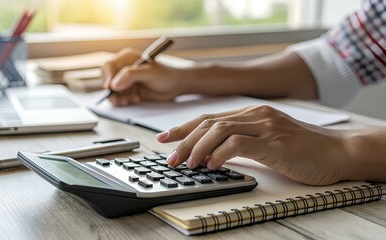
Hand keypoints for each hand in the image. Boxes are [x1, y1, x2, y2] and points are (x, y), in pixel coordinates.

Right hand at [102, 48, 183, 105]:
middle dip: (114, 91)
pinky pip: (118, 96)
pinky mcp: (128, 89)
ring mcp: (125, 79)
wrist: (175, 85)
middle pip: (107, 79)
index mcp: (127, 57)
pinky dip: (124, 100)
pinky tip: (135, 99)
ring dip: (119, 97)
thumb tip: (113, 84)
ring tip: (132, 99)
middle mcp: (124, 67)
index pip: (109, 66)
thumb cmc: (165, 76)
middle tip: (123, 98)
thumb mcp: (148, 73)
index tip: (110, 88)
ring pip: (112, 90)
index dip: (108, 78)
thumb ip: (130, 76)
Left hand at [156, 105, 353, 184]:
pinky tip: (212, 165)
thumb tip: (210, 155)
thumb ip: (241, 142)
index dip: (183, 127)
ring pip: (219, 130)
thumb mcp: (266, 142)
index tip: (164, 138)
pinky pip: (240, 144)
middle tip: (170, 158)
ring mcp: (266, 127)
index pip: (209, 117)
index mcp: (252, 114)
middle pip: (208, 122)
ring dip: (198, 147)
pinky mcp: (276, 144)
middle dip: (183, 140)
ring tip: (188, 164)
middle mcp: (256, 116)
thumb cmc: (302, 150)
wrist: (338, 152)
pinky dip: (220, 154)